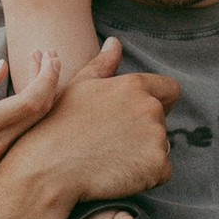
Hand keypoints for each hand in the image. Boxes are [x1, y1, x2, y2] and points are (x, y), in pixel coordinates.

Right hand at [0, 54, 60, 200]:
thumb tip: (2, 66)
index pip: (32, 100)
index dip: (46, 76)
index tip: (46, 55)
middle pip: (43, 111)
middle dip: (51, 79)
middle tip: (49, 55)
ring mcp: (2, 156)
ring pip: (40, 123)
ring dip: (47, 93)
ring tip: (43, 67)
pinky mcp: (2, 160)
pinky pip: (30, 132)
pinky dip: (38, 107)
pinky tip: (33, 89)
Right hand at [30, 38, 179, 201]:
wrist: (49, 167)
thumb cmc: (59, 125)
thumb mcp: (78, 86)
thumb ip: (102, 63)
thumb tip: (114, 43)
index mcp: (134, 85)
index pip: (170, 90)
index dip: (159, 102)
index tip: (137, 117)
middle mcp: (149, 108)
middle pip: (162, 120)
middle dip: (144, 130)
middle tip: (112, 142)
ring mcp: (156, 138)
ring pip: (161, 147)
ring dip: (144, 153)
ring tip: (111, 158)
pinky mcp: (157, 166)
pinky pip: (161, 171)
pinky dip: (147, 175)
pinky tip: (118, 174)